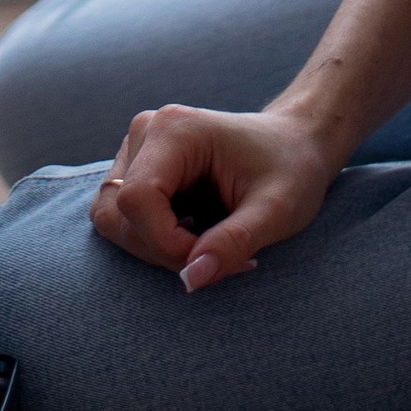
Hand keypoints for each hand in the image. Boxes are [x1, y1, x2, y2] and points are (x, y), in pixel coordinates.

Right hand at [90, 104, 336, 286]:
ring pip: (113, 218)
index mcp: (174, 130)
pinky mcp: (138, 168)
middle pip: (117, 212)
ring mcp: (137, 149)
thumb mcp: (277, 210)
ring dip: (155, 248)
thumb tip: (190, 280)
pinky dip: (155, 239)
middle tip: (216, 259)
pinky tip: (197, 235)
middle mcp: (145, 133)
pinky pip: (124, 217)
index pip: (137, 200)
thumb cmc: (292, 169)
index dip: (166, 243)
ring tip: (208, 247)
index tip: (214, 259)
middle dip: (160, 250)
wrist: (297, 143)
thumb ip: (233, 243)